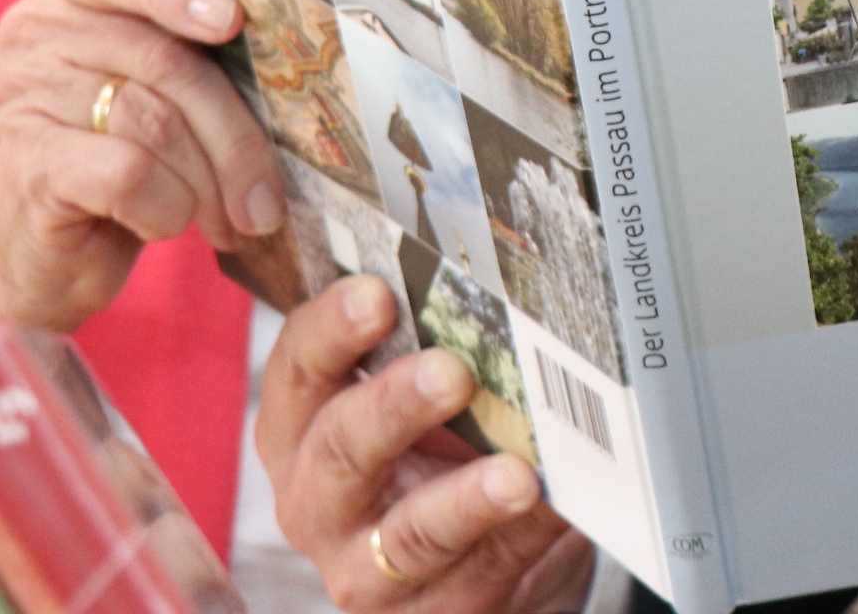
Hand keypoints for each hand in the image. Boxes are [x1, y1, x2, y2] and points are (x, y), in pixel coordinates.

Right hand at [0, 0, 284, 337]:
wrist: (36, 245)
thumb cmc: (114, 153)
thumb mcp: (150, 91)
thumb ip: (192, 56)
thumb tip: (291, 70)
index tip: (233, 19)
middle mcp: (38, 35)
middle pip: (165, 61)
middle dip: (234, 133)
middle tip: (266, 193)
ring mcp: (24, 98)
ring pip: (156, 124)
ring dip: (210, 181)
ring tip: (231, 217)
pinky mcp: (28, 168)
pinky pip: (128, 176)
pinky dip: (168, 208)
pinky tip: (168, 222)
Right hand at [258, 278, 590, 611]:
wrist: (464, 566)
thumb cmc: (429, 456)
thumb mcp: (410, 402)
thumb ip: (426, 347)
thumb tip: (487, 284)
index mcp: (298, 430)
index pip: (297, 370)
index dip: (329, 329)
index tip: (377, 292)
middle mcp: (316, 503)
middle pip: (340, 451)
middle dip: (395, 406)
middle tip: (452, 372)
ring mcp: (368, 572)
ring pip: (410, 536)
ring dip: (466, 501)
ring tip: (516, 474)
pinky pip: (487, 571)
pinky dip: (529, 534)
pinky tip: (560, 504)